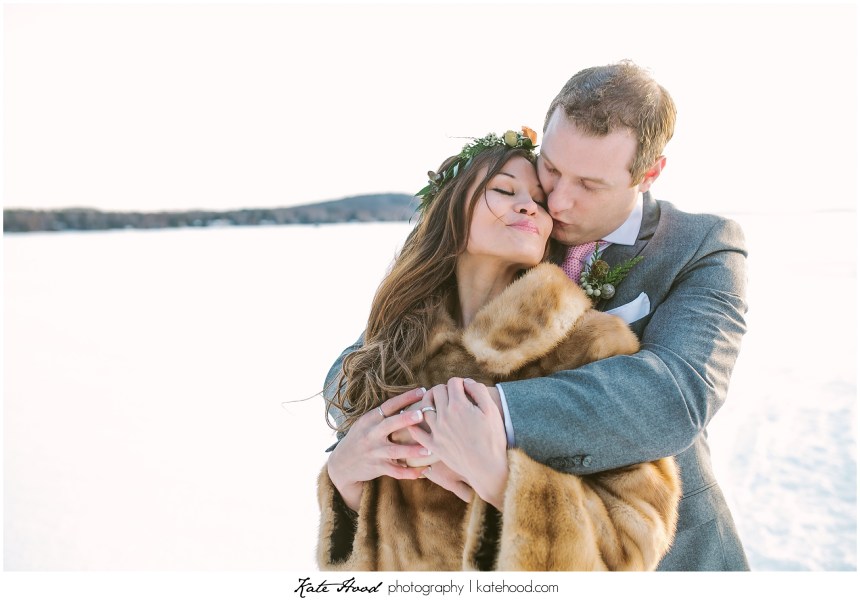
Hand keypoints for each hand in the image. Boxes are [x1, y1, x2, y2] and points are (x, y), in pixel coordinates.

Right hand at [327, 388, 433, 510]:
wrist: (342, 463)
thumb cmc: (360, 439)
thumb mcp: (366, 423)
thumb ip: (383, 415)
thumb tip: (408, 401)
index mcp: (370, 419)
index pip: (388, 405)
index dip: (405, 397)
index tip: (422, 391)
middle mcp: (371, 434)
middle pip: (389, 425)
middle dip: (405, 419)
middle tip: (422, 414)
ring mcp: (374, 452)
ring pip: (394, 451)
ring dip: (412, 451)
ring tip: (428, 450)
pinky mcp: (377, 468)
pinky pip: (396, 471)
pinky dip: (410, 473)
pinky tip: (425, 470)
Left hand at [408, 378, 508, 509]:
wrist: (488, 468)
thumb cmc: (493, 439)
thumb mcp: (491, 410)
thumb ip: (479, 390)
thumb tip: (466, 382)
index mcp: (459, 405)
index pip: (453, 382)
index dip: (460, 383)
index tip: (465, 389)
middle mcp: (444, 416)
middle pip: (437, 391)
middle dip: (445, 389)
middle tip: (452, 395)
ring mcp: (436, 431)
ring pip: (424, 407)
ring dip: (429, 401)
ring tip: (436, 403)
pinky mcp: (433, 445)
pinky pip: (417, 432)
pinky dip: (414, 424)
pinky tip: (417, 420)